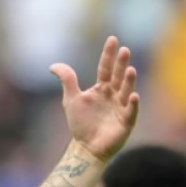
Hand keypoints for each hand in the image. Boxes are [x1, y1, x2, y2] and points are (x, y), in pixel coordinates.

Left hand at [51, 36, 138, 163]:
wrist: (85, 147)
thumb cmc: (80, 123)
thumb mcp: (71, 99)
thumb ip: (67, 80)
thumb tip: (53, 65)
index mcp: (102, 88)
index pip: (106, 68)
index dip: (108, 55)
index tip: (112, 39)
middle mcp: (113, 95)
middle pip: (118, 77)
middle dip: (121, 64)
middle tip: (125, 50)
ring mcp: (121, 108)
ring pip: (126, 91)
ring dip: (129, 81)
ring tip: (130, 70)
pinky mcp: (126, 122)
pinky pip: (130, 111)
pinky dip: (132, 104)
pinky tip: (133, 96)